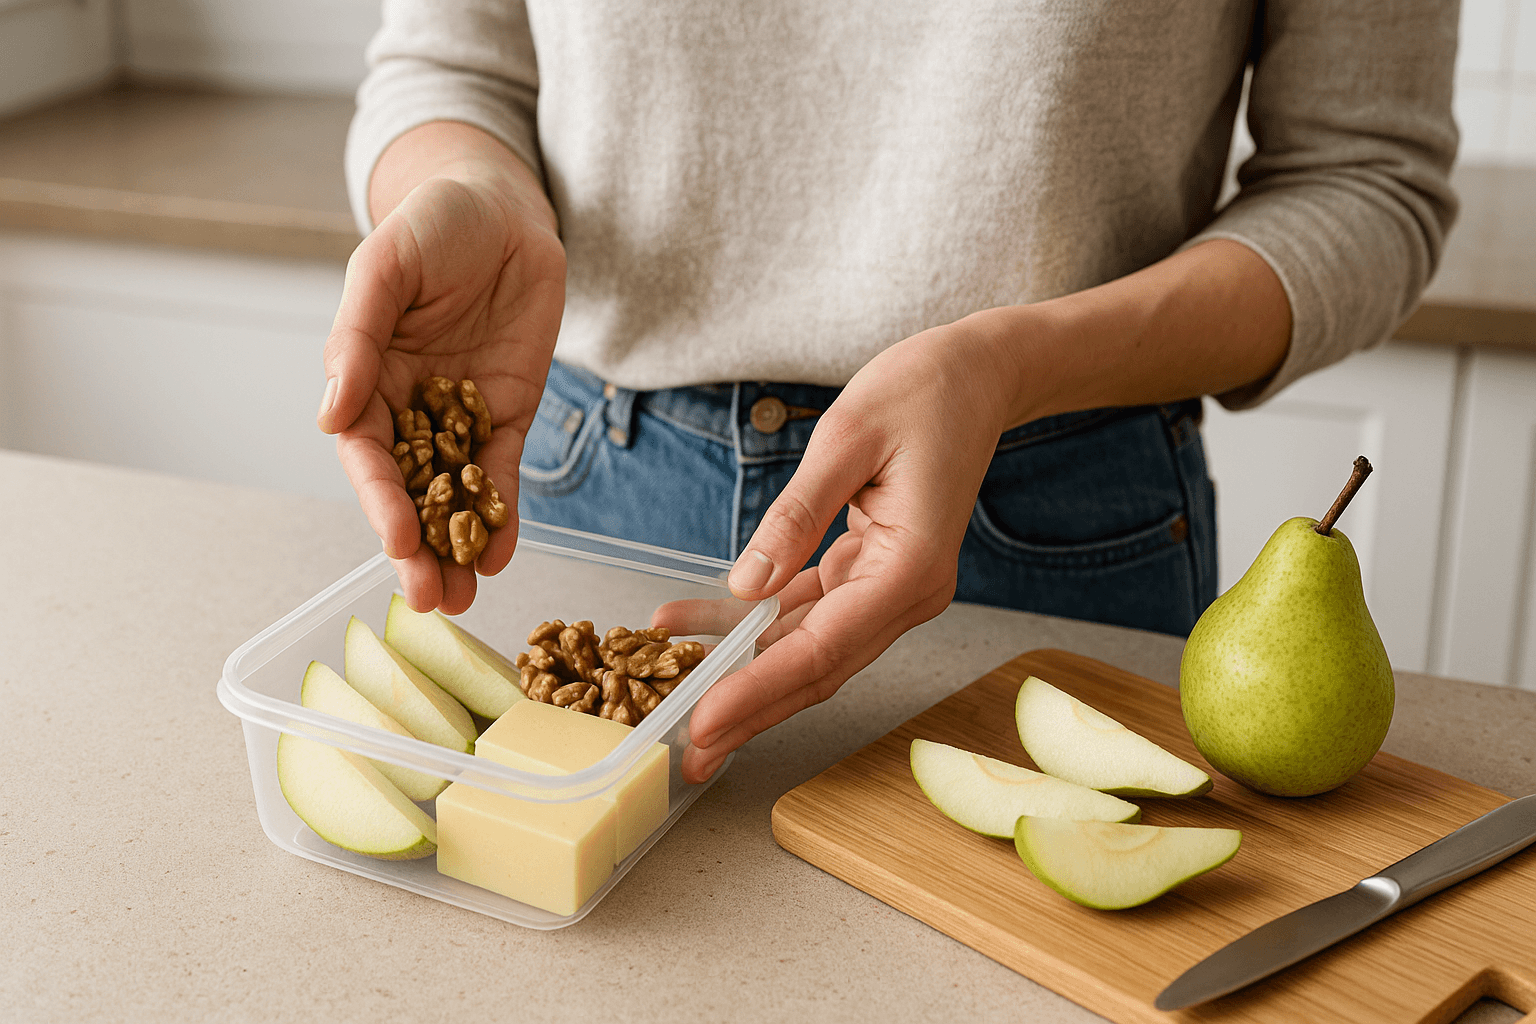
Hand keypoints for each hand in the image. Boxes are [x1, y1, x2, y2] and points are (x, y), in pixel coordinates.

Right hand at [318, 161, 564, 613]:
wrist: (504, 208)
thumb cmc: (433, 224)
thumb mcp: (387, 265)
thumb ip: (358, 335)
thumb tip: (331, 414)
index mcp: (364, 378)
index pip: (365, 454)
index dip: (380, 500)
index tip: (398, 540)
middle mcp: (407, 408)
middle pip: (407, 491)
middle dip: (417, 548)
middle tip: (432, 598)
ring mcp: (460, 416)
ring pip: (454, 495)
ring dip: (458, 549)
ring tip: (466, 597)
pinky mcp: (508, 414)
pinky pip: (502, 473)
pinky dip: (504, 516)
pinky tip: (504, 555)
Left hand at [672, 320, 1019, 782]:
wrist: (975, 377)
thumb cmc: (923, 394)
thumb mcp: (848, 438)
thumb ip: (795, 515)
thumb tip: (747, 584)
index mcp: (910, 570)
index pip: (821, 649)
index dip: (757, 690)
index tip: (703, 720)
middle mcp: (905, 595)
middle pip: (816, 670)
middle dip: (749, 712)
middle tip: (688, 754)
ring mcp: (889, 590)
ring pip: (808, 651)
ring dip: (743, 674)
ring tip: (675, 699)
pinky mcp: (870, 574)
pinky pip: (806, 613)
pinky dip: (754, 625)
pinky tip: (697, 626)